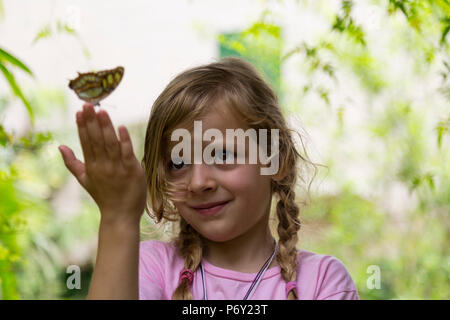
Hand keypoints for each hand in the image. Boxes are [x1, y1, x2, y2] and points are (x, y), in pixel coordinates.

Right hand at [58, 103, 146, 223]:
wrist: (120, 215)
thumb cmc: (103, 196)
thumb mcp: (84, 180)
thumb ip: (72, 163)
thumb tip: (60, 146)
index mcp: (91, 166)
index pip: (85, 142)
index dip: (82, 126)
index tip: (79, 111)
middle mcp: (103, 165)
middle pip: (96, 140)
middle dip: (91, 122)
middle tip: (88, 104)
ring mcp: (117, 168)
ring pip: (110, 144)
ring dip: (106, 127)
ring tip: (101, 111)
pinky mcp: (132, 171)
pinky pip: (127, 153)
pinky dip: (124, 141)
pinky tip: (121, 128)